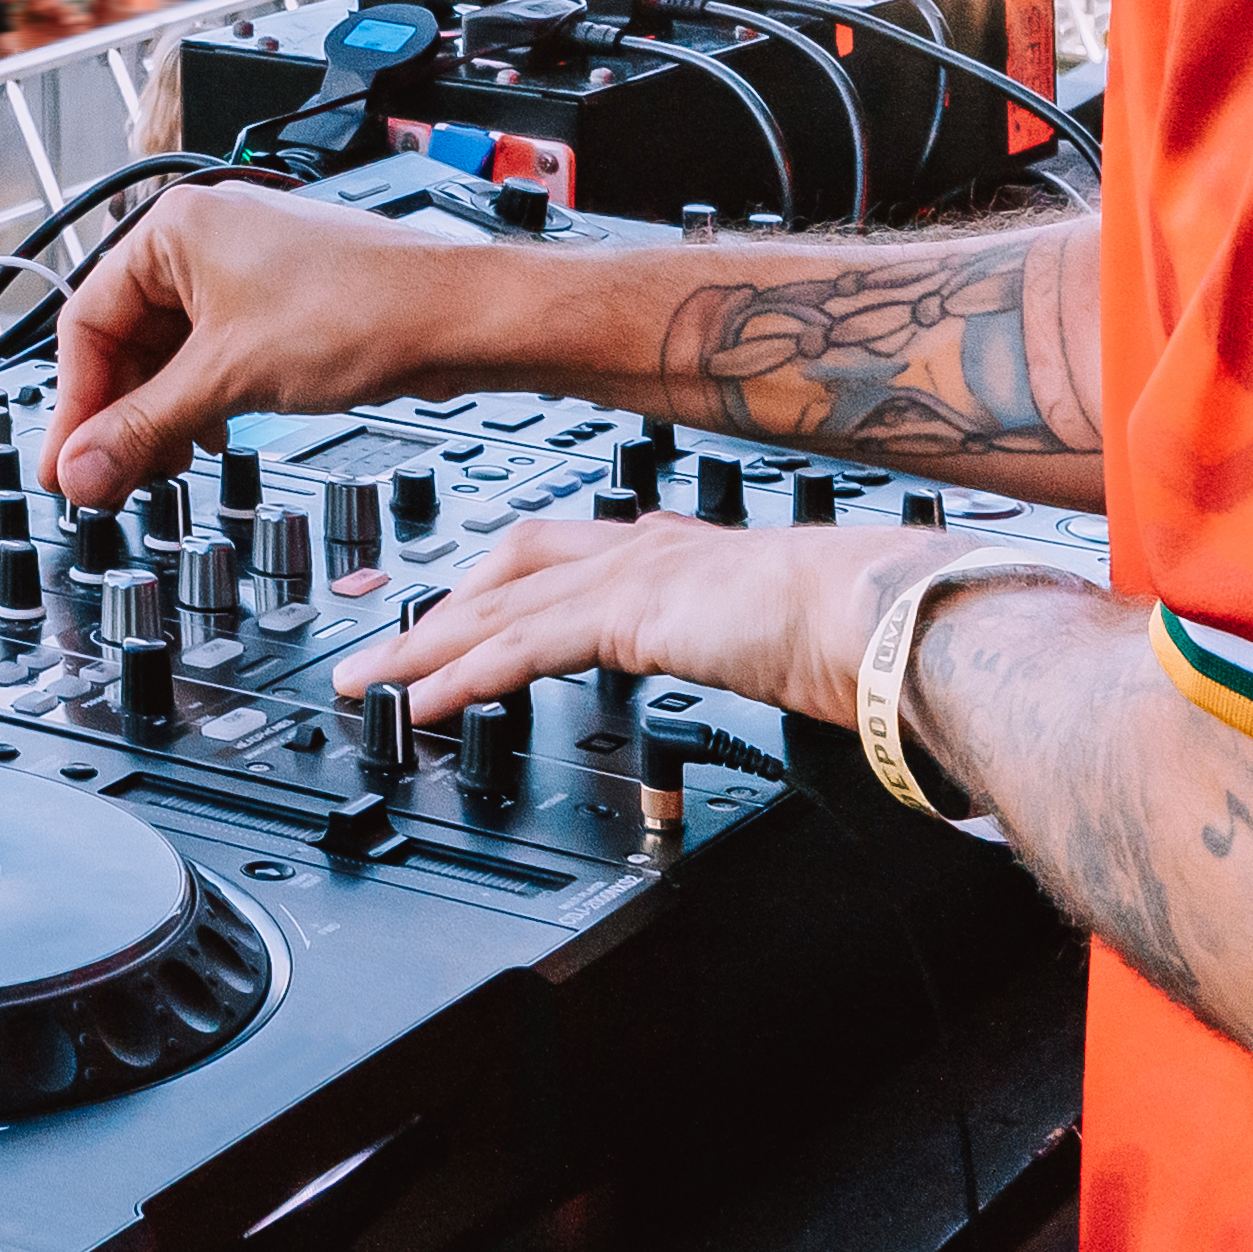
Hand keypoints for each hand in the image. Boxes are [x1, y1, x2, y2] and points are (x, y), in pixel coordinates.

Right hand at [38, 192, 520, 516]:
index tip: (68, 467)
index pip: (86, 323)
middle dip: (118, 414)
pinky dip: (200, 401)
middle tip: (108, 480)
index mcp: (173, 229)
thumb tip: (77, 471)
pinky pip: (213, 355)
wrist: (459, 318)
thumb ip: (142, 429)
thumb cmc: (362, 312)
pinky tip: (209, 440)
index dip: (74, 404)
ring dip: (159, 415)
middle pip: (125, 340)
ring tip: (160, 468)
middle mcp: (203, 239)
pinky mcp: (278, 303)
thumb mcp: (227, 380)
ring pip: (169, 353)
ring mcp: (243, 270)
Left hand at [342, 508, 890, 731]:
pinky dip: (462, 676)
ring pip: (496, 609)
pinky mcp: (626, 612)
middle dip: (436, 610)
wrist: (882, 615)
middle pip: (505, 569)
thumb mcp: (772, 638)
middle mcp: (639, 548)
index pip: (556, 555)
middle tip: (382, 652)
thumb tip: (759, 669)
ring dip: (424, 649)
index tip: (452, 614)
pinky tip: (423, 703)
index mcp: (672, 551)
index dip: (492, 585)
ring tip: (371, 684)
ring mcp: (628, 574)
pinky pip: (520, 649)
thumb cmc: (855, 629)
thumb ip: (742, 645)